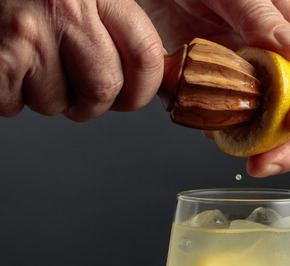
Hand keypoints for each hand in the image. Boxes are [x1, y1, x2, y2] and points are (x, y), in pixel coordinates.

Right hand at [0, 0, 163, 120]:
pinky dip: (7, 95)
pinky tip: (4, 64)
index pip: (146, 55)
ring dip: (44, 96)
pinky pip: (13, 103)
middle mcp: (66, 11)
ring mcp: (27, 34)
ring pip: (56, 103)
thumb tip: (149, 71)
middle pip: (104, 89)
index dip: (144, 88)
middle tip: (73, 87)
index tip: (134, 95)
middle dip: (90, 102)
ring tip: (28, 61)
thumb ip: (113, 22)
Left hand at [140, 0, 289, 177]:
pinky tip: (215, 135)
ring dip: (265, 148)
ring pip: (276, 124)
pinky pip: (240, 121)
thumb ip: (261, 14)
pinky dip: (232, 136)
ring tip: (248, 162)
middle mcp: (284, 59)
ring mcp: (258, 78)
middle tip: (268, 163)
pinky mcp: (231, 90)